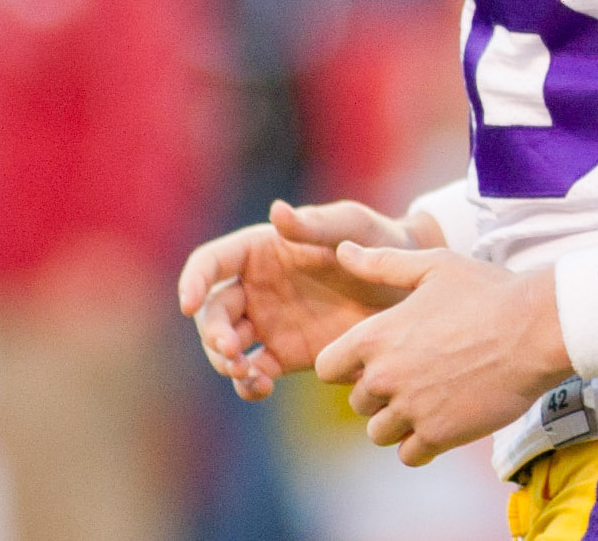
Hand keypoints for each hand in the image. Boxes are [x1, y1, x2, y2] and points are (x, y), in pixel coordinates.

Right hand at [177, 200, 434, 399]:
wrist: (410, 288)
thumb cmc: (381, 242)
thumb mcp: (352, 227)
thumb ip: (315, 225)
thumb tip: (276, 211)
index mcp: (261, 249)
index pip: (211, 263)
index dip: (193, 280)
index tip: (187, 303)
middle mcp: (256, 287)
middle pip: (212, 311)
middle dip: (211, 332)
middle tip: (230, 351)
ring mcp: (268, 323)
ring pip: (226, 346)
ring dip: (224, 361)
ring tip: (246, 372)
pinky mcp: (285, 355)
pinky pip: (253, 373)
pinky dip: (247, 383)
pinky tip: (259, 387)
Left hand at [315, 242, 573, 466]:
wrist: (536, 329)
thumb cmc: (486, 291)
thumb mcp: (432, 266)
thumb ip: (381, 262)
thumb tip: (342, 250)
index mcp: (375, 336)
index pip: (328, 367)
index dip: (347, 365)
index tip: (375, 358)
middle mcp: (384, 376)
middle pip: (357, 402)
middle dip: (379, 393)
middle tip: (416, 374)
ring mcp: (411, 409)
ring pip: (378, 432)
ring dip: (398, 422)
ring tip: (429, 399)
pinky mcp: (439, 434)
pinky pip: (409, 454)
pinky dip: (422, 443)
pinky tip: (444, 420)